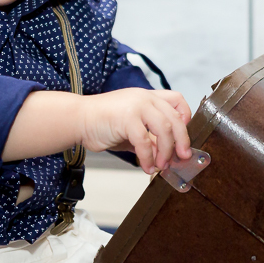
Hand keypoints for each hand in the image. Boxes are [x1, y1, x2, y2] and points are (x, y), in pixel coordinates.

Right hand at [78, 89, 192, 173]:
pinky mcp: (127, 118)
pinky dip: (148, 158)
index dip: (185, 117)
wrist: (78, 119)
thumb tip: (165, 155)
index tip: (183, 136)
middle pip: (175, 118)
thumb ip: (149, 138)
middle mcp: (144, 97)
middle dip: (182, 141)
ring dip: (166, 152)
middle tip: (182, 157)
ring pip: (165, 130)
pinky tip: (146, 166)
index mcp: (147, 96)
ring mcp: (136, 106)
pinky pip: (145, 142)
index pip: (177, 100)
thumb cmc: (102, 123)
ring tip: (161, 166)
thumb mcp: (131, 129)